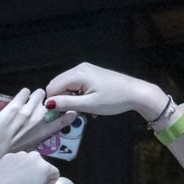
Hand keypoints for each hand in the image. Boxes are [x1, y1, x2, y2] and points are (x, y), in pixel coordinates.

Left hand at [0, 88, 67, 179]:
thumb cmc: (11, 157)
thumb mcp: (32, 151)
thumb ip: (39, 138)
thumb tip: (41, 132)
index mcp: (46, 133)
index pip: (65, 117)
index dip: (66, 111)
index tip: (65, 109)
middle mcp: (39, 120)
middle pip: (50, 101)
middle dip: (45, 103)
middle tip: (38, 107)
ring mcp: (27, 112)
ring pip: (38, 93)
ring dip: (34, 96)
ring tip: (28, 101)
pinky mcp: (14, 106)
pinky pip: (24, 92)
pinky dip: (23, 94)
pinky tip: (19, 98)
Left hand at [0, 150, 77, 183]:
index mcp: (46, 167)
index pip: (53, 176)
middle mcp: (36, 156)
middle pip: (42, 170)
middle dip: (37, 180)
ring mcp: (21, 154)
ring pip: (30, 166)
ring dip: (27, 175)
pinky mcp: (10, 156)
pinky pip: (18, 163)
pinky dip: (16, 171)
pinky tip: (10, 181)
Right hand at [43, 62, 168, 121]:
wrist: (135, 93)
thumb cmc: (114, 99)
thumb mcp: (89, 105)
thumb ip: (67, 103)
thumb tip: (48, 104)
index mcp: (78, 74)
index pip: (52, 87)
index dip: (54, 103)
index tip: (62, 115)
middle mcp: (79, 68)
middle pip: (58, 85)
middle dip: (62, 100)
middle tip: (74, 113)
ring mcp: (86, 70)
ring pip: (66, 86)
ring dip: (70, 99)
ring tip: (84, 109)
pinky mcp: (91, 74)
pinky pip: (76, 85)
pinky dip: (77, 95)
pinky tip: (88, 104)